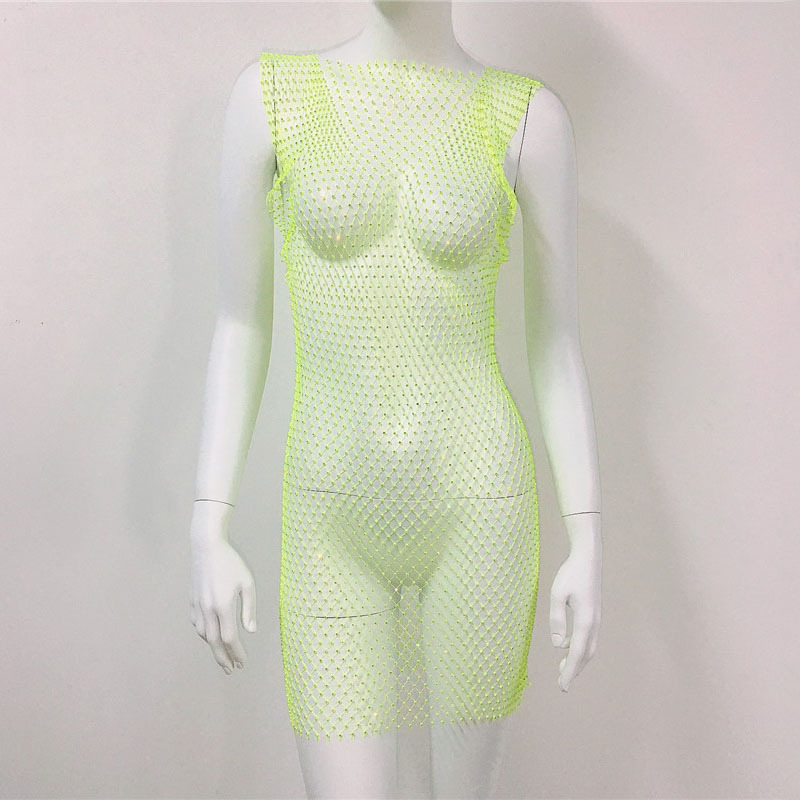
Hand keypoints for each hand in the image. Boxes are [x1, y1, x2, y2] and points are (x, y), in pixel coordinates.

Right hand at [190, 537, 256, 673]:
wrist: (206, 547)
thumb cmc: (231, 563)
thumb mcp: (247, 583)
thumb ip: (249, 609)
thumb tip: (251, 631)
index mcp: (223, 606)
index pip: (230, 638)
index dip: (237, 653)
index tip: (243, 662)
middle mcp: (208, 609)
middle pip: (214, 642)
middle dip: (223, 658)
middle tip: (230, 670)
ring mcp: (197, 605)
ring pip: (204, 634)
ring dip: (213, 647)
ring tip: (223, 655)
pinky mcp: (192, 600)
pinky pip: (197, 623)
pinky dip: (204, 634)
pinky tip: (211, 636)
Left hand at [549, 546, 601, 691]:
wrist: (588, 558)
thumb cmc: (571, 574)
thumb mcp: (557, 594)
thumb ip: (557, 619)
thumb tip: (558, 644)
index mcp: (586, 621)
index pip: (577, 653)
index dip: (570, 671)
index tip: (562, 686)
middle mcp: (594, 623)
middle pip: (586, 654)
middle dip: (574, 670)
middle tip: (562, 685)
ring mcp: (596, 619)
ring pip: (589, 647)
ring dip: (577, 660)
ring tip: (563, 669)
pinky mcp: (594, 614)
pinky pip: (588, 637)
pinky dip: (579, 648)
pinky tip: (566, 645)